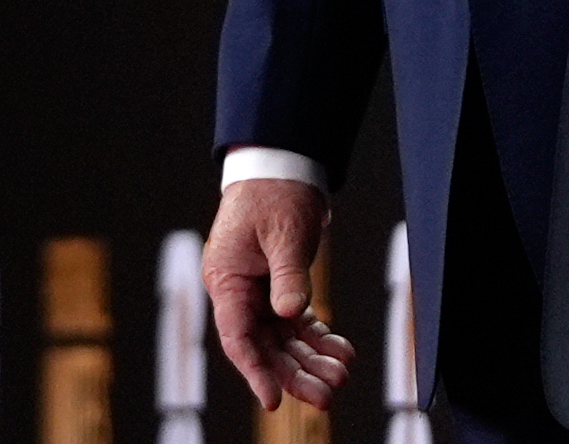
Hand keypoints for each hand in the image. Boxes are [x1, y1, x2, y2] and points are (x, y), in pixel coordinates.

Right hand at [205, 179, 356, 410]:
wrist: (283, 168)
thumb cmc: (275, 194)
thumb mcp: (284, 232)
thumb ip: (288, 273)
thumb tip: (291, 312)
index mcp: (227, 280)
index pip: (238, 336)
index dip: (255, 371)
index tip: (272, 399)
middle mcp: (240, 293)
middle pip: (264, 346)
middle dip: (294, 374)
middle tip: (327, 395)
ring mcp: (260, 293)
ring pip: (283, 339)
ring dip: (310, 360)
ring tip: (339, 379)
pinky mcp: (280, 288)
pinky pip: (298, 323)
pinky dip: (319, 338)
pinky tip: (341, 352)